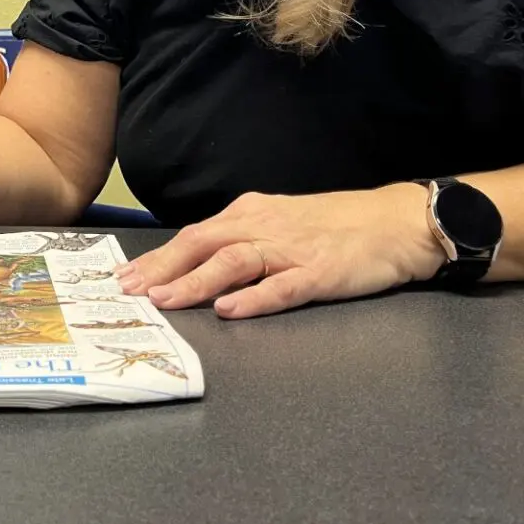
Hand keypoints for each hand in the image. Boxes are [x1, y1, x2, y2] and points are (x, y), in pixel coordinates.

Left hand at [115, 185, 444, 319]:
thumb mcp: (282, 222)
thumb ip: (243, 240)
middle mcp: (265, 226)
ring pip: (233, 262)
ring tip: (166, 300)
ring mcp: (293, 249)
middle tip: (129, 292)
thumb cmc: (339, 226)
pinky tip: (229, 309)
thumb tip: (197, 262)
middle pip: (203, 244)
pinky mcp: (322, 273)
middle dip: (162, 269)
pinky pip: (283, 286)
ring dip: (195, 281)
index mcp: (252, 214)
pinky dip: (254, 298)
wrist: (399, 221)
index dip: (158, 258)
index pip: (194, 235)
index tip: (125, 277)